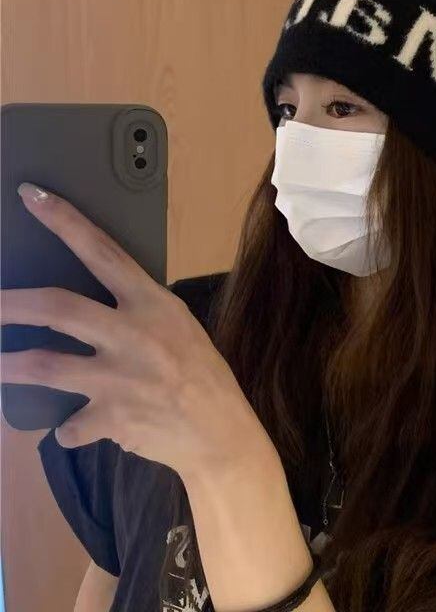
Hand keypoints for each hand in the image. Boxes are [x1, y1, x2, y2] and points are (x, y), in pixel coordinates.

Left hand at [0, 182, 270, 477]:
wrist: (221, 433)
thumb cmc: (203, 374)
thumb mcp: (179, 328)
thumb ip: (137, 316)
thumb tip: (90, 313)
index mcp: (154, 304)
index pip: (103, 253)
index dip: (65, 222)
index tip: (31, 196)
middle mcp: (133, 334)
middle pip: (57, 308)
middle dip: (10, 303)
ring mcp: (119, 378)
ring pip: (44, 365)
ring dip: (8, 363)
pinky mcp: (109, 418)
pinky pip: (71, 424)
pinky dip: (69, 427)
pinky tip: (73, 427)